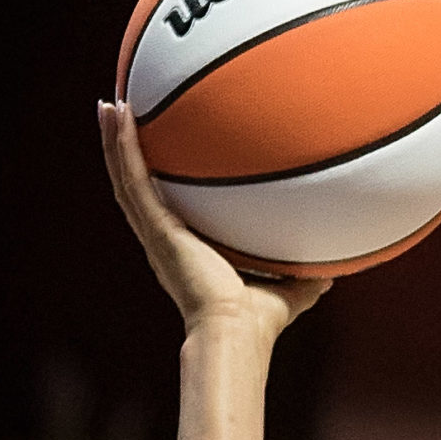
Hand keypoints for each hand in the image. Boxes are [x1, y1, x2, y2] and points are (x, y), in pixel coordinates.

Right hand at [98, 100, 329, 341]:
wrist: (237, 333)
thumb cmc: (258, 324)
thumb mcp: (289, 292)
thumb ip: (305, 277)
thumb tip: (333, 272)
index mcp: (185, 252)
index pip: (165, 208)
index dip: (157, 182)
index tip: (154, 155)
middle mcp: (163, 241)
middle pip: (137, 187)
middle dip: (127, 153)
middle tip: (119, 118)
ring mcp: (156, 234)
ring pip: (126, 178)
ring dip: (115, 141)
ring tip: (107, 106)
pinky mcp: (157, 229)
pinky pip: (133, 179)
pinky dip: (122, 147)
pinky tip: (117, 115)